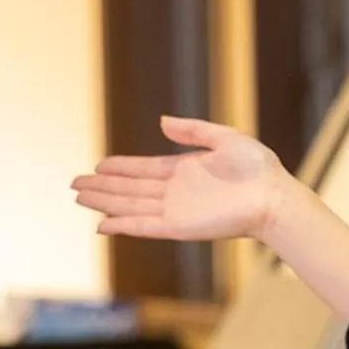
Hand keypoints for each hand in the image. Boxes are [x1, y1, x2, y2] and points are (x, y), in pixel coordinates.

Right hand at [72, 115, 295, 241]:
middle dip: (103, 186)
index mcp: (186, 170)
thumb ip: (193, 130)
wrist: (273, 197)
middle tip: (75, 183)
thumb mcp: (225, 138)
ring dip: (104, 202)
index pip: (144, 170)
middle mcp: (177, 192)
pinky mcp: (179, 227)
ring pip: (130, 206)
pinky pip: (143, 226)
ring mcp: (176, 210)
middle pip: (130, 189)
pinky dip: (122, 225)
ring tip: (78, 197)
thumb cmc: (258, 169)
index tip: (98, 164)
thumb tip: (162, 122)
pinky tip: (101, 225)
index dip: (120, 168)